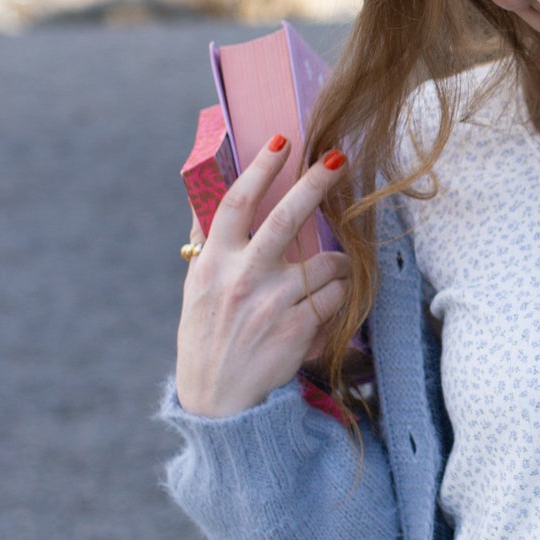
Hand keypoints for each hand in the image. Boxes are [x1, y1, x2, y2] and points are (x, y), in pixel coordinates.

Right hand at [175, 137, 350, 417]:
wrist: (217, 398)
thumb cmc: (207, 336)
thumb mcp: (197, 287)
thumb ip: (209, 244)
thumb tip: (210, 199)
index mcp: (213, 261)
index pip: (236, 202)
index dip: (261, 168)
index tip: (282, 141)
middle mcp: (241, 277)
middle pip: (285, 218)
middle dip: (315, 183)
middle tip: (338, 157)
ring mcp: (270, 303)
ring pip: (326, 263)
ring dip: (338, 263)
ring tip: (330, 272)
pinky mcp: (296, 329)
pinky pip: (335, 297)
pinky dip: (341, 294)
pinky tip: (332, 301)